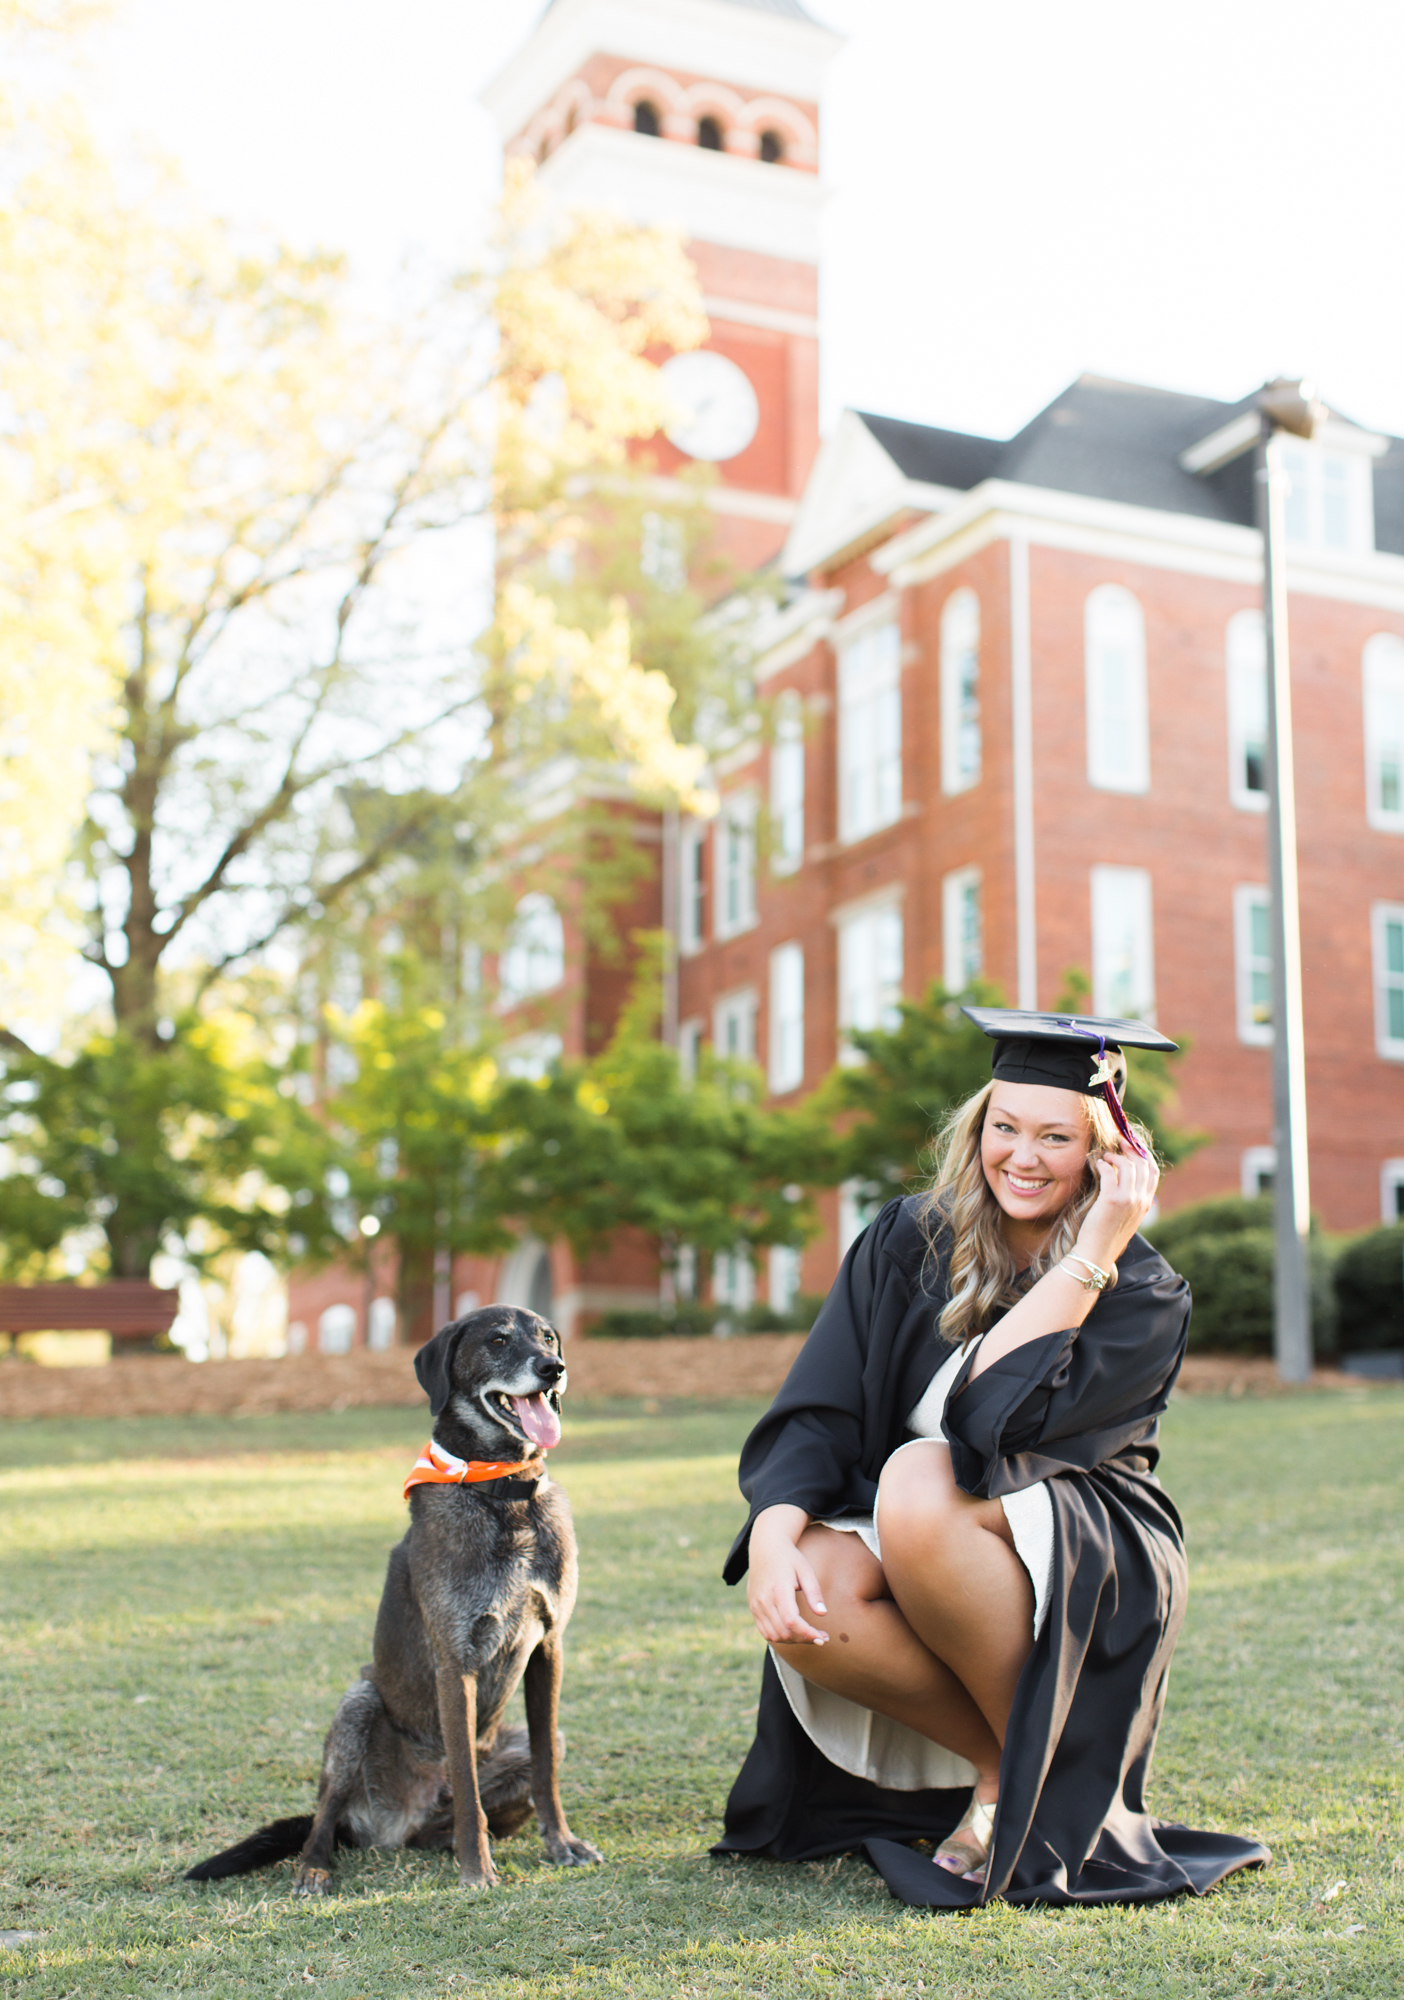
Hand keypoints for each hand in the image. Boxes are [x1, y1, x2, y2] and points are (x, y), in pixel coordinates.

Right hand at [746, 1505, 828, 1645]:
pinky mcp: (753, 1608)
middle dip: (804, 1639)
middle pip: (784, 1632)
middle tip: (822, 1637)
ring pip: (773, 1636)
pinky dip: (780, 1637)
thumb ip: (814, 1592)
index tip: (823, 1637)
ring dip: (793, 1640)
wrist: (765, 1547)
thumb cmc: (789, 1558)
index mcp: (779, 1590)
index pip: (792, 1621)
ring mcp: (756, 1605)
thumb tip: (823, 1613)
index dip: (808, 1634)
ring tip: (808, 1635)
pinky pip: (765, 1631)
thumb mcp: (806, 1570)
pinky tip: (794, 1632)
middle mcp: (764, 1600)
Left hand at [1076, 1140, 1159, 1272]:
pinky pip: (1110, 1172)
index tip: (1133, 1145)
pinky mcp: (1111, 1200)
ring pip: (1128, 1166)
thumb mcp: (1125, 1217)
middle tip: (1118, 1141)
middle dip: (1131, 1148)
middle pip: (1143, 1164)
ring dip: (1115, 1156)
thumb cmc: (1106, 1235)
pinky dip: (1104, 1164)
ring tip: (1105, 1156)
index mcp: (1145, 1204)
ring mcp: (1128, 1200)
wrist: (1096, 1254)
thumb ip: (1130, 1199)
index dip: (1144, 1154)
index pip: (1153, 1172)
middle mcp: (1141, 1200)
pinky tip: (1097, 1164)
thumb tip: (1123, 1176)